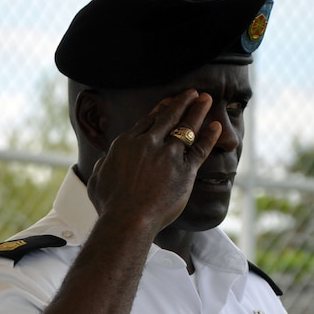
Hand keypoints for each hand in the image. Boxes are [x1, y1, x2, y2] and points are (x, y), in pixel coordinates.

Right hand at [87, 89, 220, 229]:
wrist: (127, 220)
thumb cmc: (109, 205)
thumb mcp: (96, 182)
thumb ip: (102, 166)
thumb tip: (104, 160)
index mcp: (125, 144)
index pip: (146, 122)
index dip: (159, 110)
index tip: (167, 103)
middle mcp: (147, 144)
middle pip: (168, 117)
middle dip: (181, 102)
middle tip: (191, 93)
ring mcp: (168, 156)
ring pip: (186, 127)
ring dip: (197, 111)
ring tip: (206, 100)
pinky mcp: (185, 171)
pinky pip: (200, 149)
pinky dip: (210, 136)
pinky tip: (217, 126)